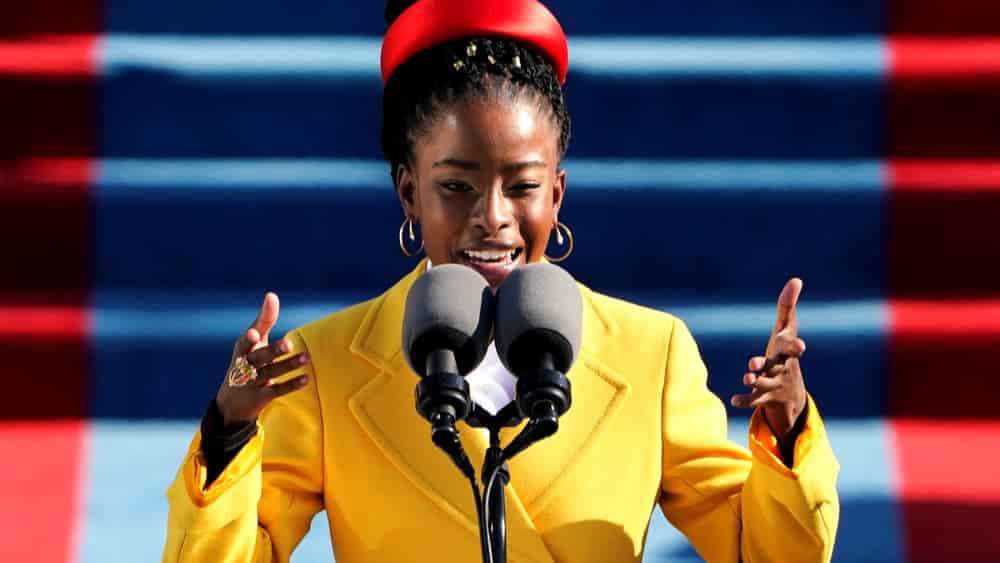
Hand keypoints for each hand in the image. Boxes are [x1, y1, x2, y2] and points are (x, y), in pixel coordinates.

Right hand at [215, 292, 310, 424]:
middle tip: (289, 343)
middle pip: (259, 358)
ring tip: (307, 357)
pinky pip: (277, 391)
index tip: (255, 333)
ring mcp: (251, 384)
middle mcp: (244, 367)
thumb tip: (271, 295)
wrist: (231, 403)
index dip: (249, 339)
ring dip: (289, 365)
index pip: (244, 343)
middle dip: (273, 351)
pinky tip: (306, 378)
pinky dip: (291, 385)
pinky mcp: (261, 398)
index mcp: (241, 351)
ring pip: (271, 373)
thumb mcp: (252, 342)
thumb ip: (264, 320)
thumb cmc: (246, 361)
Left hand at [730, 278, 807, 440]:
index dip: (795, 347)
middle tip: (754, 362)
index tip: (800, 346)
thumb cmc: (786, 354)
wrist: (791, 395)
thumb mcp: (786, 330)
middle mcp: (781, 369)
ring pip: (764, 384)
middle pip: (777, 367)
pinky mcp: (762, 398)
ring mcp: (772, 384)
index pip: (792, 348)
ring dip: (755, 380)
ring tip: (747, 377)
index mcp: (787, 353)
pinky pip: (753, 401)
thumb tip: (796, 279)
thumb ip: (788, 307)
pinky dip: (744, 400)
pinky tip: (733, 400)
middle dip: (768, 364)